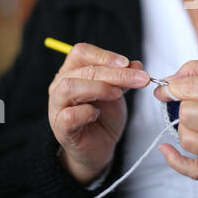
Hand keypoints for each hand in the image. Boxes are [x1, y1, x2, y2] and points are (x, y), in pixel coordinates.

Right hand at [48, 43, 148, 183]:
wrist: (100, 145)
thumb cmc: (105, 114)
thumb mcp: (117, 91)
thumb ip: (124, 76)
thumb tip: (137, 65)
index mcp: (73, 70)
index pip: (81, 52)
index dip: (104, 55)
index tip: (127, 63)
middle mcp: (60, 84)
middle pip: (84, 70)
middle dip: (115, 74)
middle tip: (140, 79)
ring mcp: (57, 106)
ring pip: (70, 87)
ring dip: (99, 88)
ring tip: (117, 94)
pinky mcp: (61, 127)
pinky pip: (69, 115)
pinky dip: (86, 112)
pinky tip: (97, 114)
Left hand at [154, 60, 197, 179]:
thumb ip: (196, 70)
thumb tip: (167, 83)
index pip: (191, 89)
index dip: (172, 88)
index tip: (165, 88)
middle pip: (187, 114)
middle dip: (183, 105)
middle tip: (193, 102)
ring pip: (187, 139)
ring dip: (184, 127)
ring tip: (195, 120)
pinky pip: (195, 170)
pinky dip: (176, 161)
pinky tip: (166, 149)